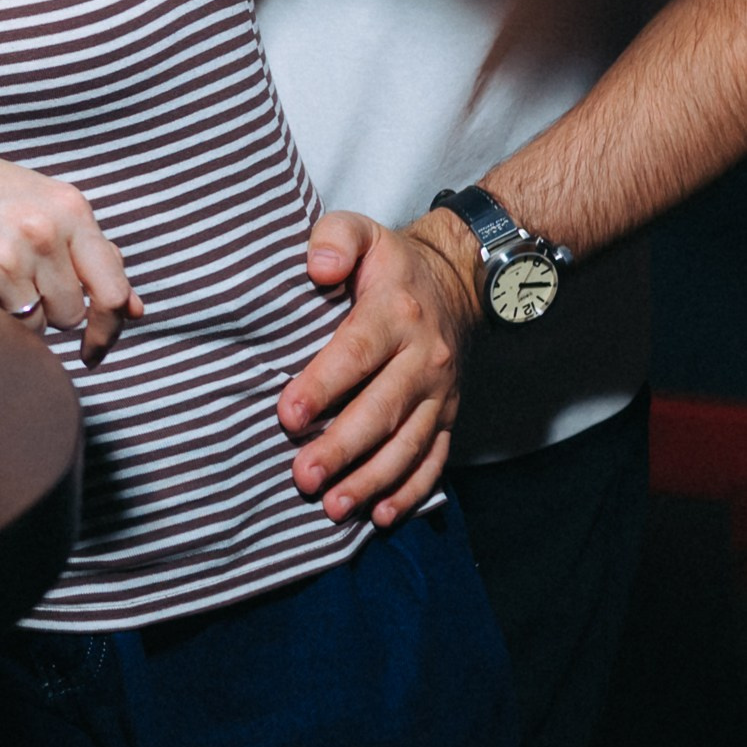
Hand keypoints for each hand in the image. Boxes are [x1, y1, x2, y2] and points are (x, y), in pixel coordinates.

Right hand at [0, 124, 143, 367]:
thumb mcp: (39, 207)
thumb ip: (89, 252)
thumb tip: (137, 309)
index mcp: (69, 206)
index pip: (114, 287)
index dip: (109, 326)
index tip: (95, 348)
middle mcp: (46, 229)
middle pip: (73, 312)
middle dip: (51, 311)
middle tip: (14, 284)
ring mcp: (12, 254)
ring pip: (39, 324)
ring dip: (19, 314)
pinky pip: (4, 327)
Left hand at [276, 210, 479, 526]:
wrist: (457, 280)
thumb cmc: (390, 263)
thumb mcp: (363, 232)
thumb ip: (334, 239)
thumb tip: (318, 266)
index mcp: (395, 312)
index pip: (355, 353)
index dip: (322, 386)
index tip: (288, 415)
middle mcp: (423, 358)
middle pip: (381, 409)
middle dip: (342, 448)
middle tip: (303, 477)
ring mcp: (440, 392)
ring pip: (408, 444)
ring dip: (372, 480)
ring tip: (334, 506)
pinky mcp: (449, 416)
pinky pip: (434, 459)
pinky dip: (411, 491)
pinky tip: (382, 514)